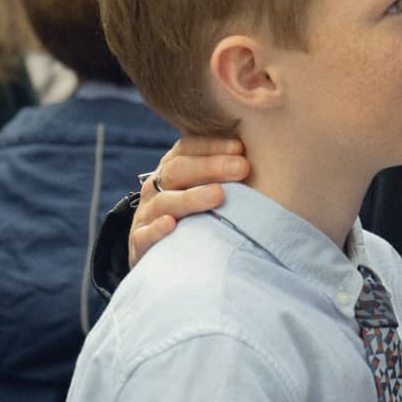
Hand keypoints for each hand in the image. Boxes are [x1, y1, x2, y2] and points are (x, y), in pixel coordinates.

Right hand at [130, 136, 247, 264]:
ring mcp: (147, 214)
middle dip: (211, 167)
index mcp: (173, 168)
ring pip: (165, 202)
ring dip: (191, 197)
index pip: (188, 148)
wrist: (170, 255)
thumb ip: (228, 171)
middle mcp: (157, 187)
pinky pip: (145, 235)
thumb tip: (261, 152)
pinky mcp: (140, 243)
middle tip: (242, 168)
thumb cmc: (200, 214)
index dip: (213, 145)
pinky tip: (171, 224)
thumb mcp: (209, 188)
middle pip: (179, 170)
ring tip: (218, 195)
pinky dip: (158, 229)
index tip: (240, 147)